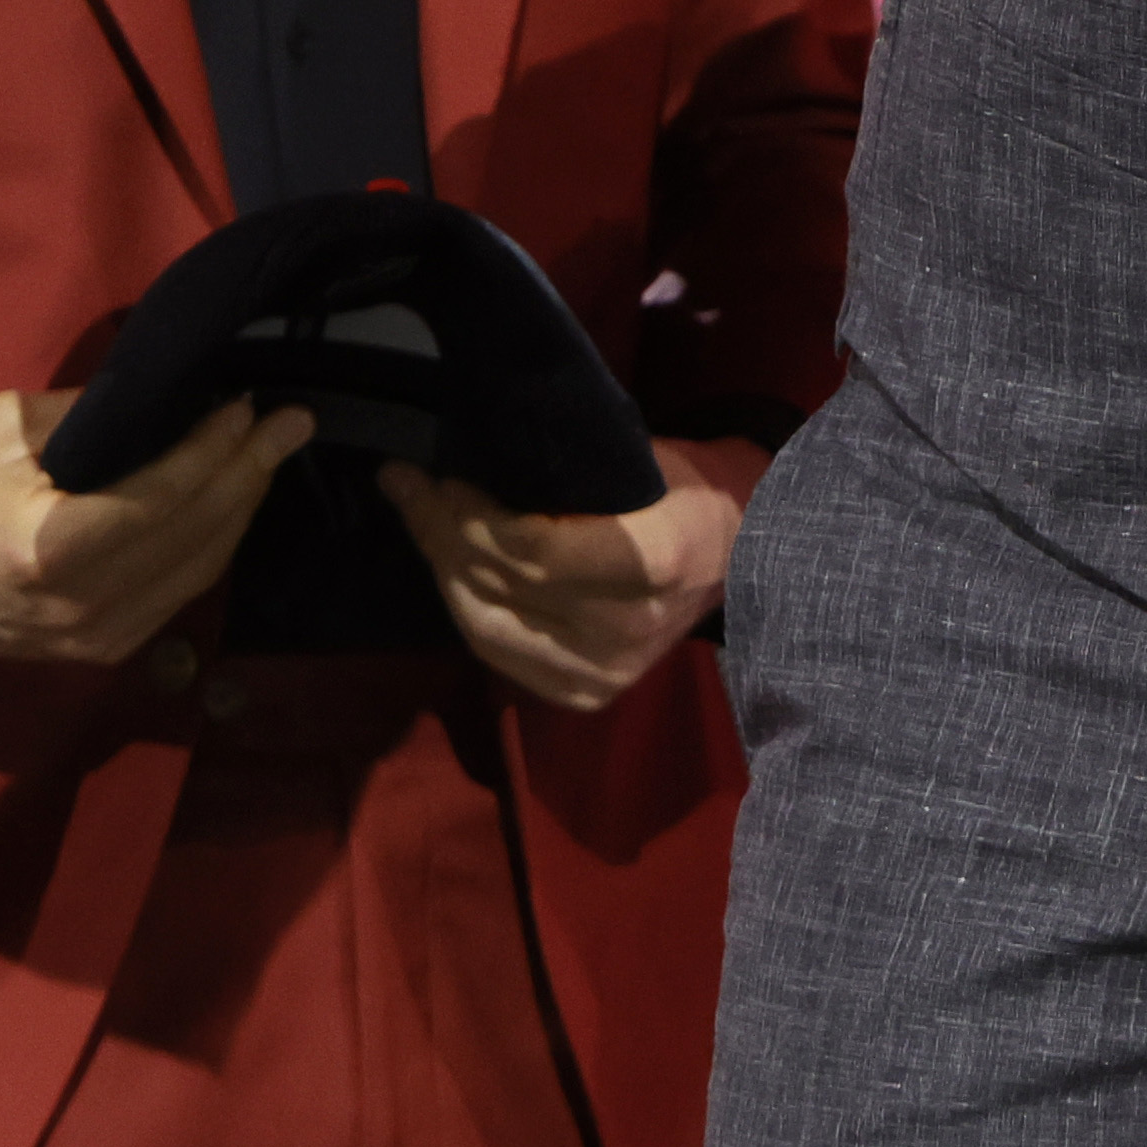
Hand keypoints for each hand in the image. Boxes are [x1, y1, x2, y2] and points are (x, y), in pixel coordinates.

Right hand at [0, 389, 311, 665]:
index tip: (249, 403)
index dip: (216, 448)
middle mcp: (87, 607)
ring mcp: (97, 640)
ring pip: (198, 571)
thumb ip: (91, 417)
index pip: (166, 496)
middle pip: (196, 535)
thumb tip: (170, 401)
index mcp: (55, 550)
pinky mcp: (101, 653)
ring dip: (241, 509)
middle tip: (292, 422)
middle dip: (251, 473)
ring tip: (271, 455)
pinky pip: (178, 595)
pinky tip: (230, 505)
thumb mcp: (0, 431)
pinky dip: (211, 547)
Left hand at [375, 441, 746, 715]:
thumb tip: (464, 452)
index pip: (535, 550)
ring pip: (487, 625)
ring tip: (418, 517)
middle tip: (407, 483)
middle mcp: (628, 627)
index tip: (435, 471)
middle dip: (441, 532)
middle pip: (503, 585)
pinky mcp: (586, 693)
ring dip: (443, 568)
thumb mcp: (636, 459)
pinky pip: (498, 652)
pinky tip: (449, 567)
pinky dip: (465, 606)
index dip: (472, 515)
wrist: (739, 554)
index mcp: (655, 558)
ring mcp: (606, 671)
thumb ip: (559, 469)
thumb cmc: (683, 488)